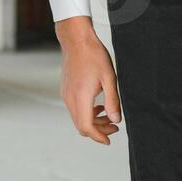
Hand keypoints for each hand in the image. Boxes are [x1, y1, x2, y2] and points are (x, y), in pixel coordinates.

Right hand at [55, 17, 120, 144]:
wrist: (77, 40)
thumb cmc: (94, 56)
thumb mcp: (109, 78)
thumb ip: (112, 101)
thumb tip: (115, 120)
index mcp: (81, 98)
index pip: (87, 127)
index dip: (98, 136)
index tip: (108, 140)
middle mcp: (70, 99)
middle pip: (81, 125)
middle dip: (98, 130)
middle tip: (114, 127)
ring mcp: (66, 94)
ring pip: (77, 118)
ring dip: (92, 121)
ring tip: (108, 116)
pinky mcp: (65, 90)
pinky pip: (74, 109)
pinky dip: (86, 113)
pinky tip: (98, 105)